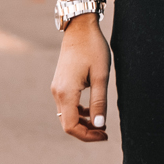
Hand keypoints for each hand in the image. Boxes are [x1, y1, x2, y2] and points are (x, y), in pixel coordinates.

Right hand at [51, 16, 111, 141]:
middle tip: (105, 131)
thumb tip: (100, 125)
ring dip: (83, 122)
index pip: (71, 126)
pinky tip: (93, 109)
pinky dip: (79, 112)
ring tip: (102, 122)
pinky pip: (67, 106)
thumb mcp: (101, 76)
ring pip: (67, 116)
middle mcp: (57, 93)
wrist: (79, 28)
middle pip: (68, 123)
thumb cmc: (93, 49)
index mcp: (66, 93)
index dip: (88, 136)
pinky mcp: (60, 84)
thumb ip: (99, 102)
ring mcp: (57, 88)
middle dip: (86, 131)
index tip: (105, 134)